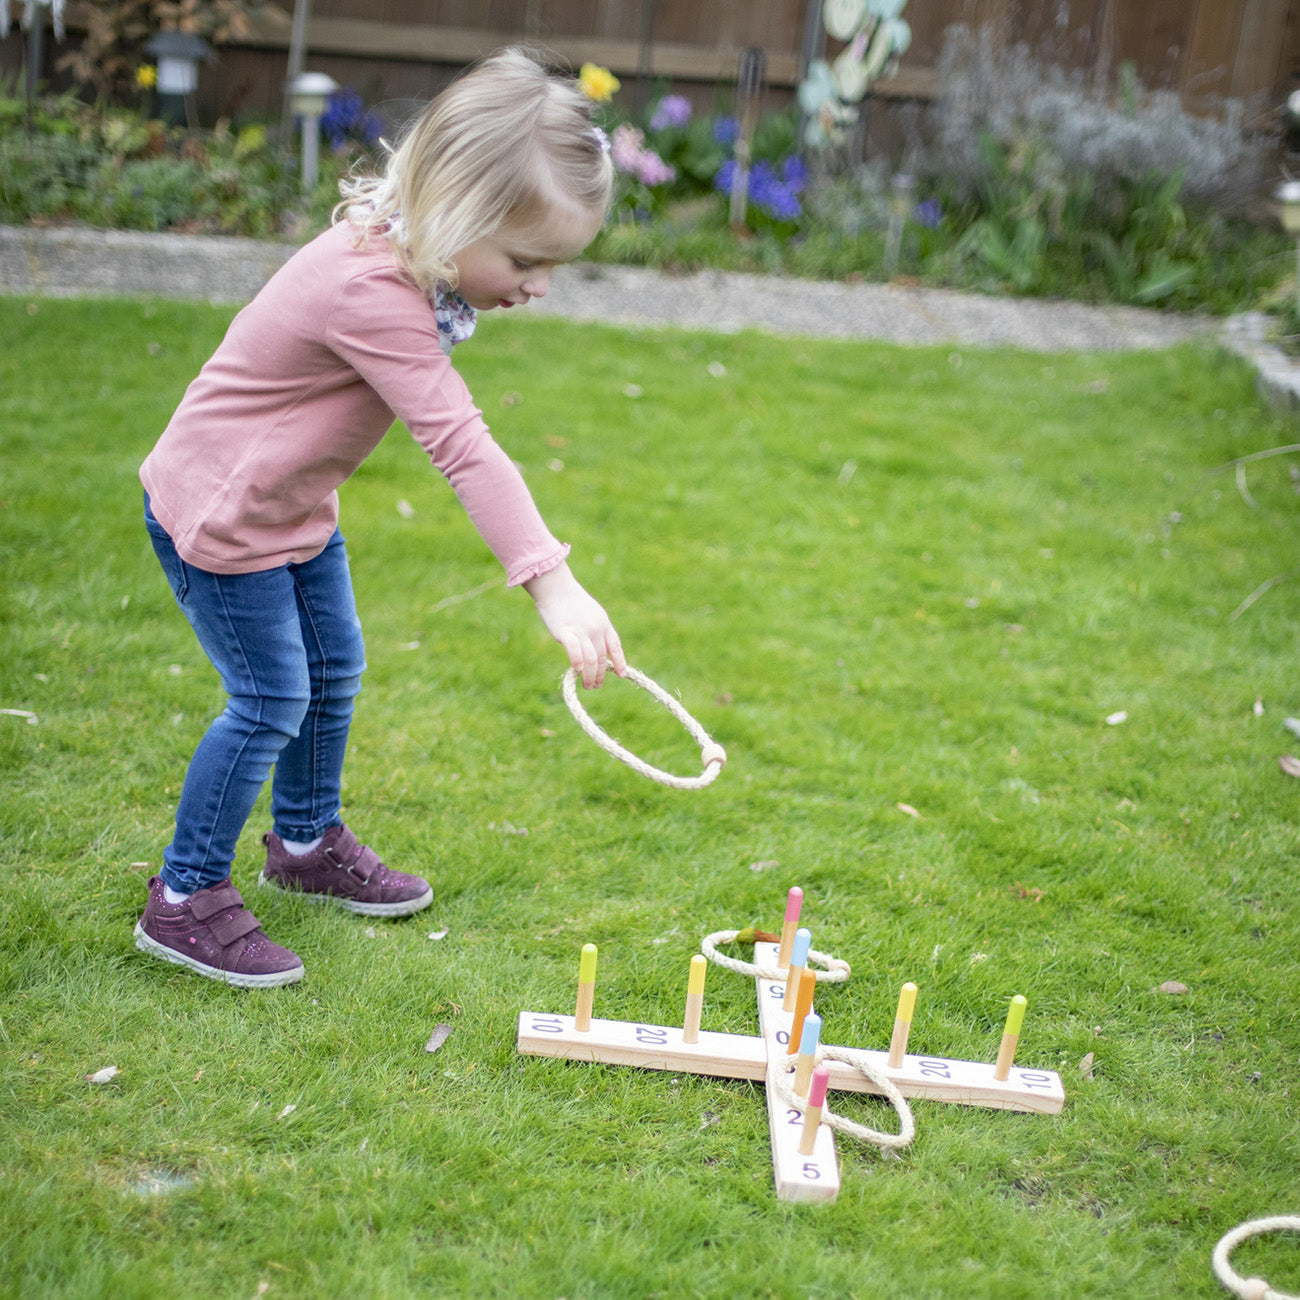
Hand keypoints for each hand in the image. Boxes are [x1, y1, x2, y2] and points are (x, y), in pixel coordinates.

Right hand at [523, 562, 626, 688]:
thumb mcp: (591, 614)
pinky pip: (575, 651)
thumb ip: (595, 631)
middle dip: (601, 675)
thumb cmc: (571, 602)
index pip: (615, 646)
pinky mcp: (566, 632)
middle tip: (596, 686)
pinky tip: (577, 671)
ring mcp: (582, 630)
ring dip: (591, 676)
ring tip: (588, 686)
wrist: (556, 587)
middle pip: (603, 657)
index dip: (620, 662)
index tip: (622, 674)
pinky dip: (578, 663)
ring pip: (592, 659)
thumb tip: (595, 651)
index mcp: (604, 623)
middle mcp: (596, 628)